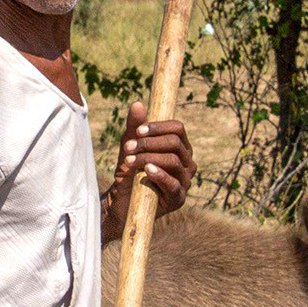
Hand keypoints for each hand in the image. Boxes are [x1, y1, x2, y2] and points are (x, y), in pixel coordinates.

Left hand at [101, 101, 194, 242]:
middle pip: (175, 143)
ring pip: (173, 161)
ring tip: (130, 161)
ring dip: (148, 158)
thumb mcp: (129, 147)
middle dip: (150, 143)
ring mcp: (185, 181)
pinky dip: (159, 175)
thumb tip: (137, 104)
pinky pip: (173, 183)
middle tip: (129, 148)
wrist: (120, 202)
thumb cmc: (129, 172)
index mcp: (180, 148)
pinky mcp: (178, 199)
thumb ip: (134, 128)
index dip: (158, 127)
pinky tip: (146, 171)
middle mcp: (187, 163)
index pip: (178, 129)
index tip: (138, 131)